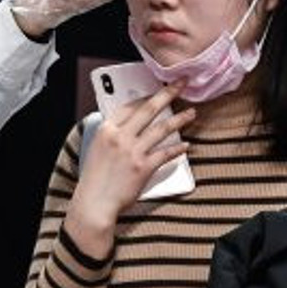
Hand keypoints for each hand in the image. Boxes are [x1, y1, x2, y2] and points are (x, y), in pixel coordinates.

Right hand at [65, 81, 195, 256]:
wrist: (94, 202)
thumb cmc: (95, 180)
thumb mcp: (97, 150)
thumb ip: (112, 136)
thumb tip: (130, 128)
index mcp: (106, 130)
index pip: (129, 106)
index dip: (146, 97)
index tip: (157, 92)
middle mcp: (120, 137)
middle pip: (148, 110)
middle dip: (167, 94)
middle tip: (180, 85)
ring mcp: (133, 152)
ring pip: (161, 129)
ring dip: (179, 119)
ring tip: (191, 113)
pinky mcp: (143, 167)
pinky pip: (165, 154)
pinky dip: (177, 149)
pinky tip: (186, 145)